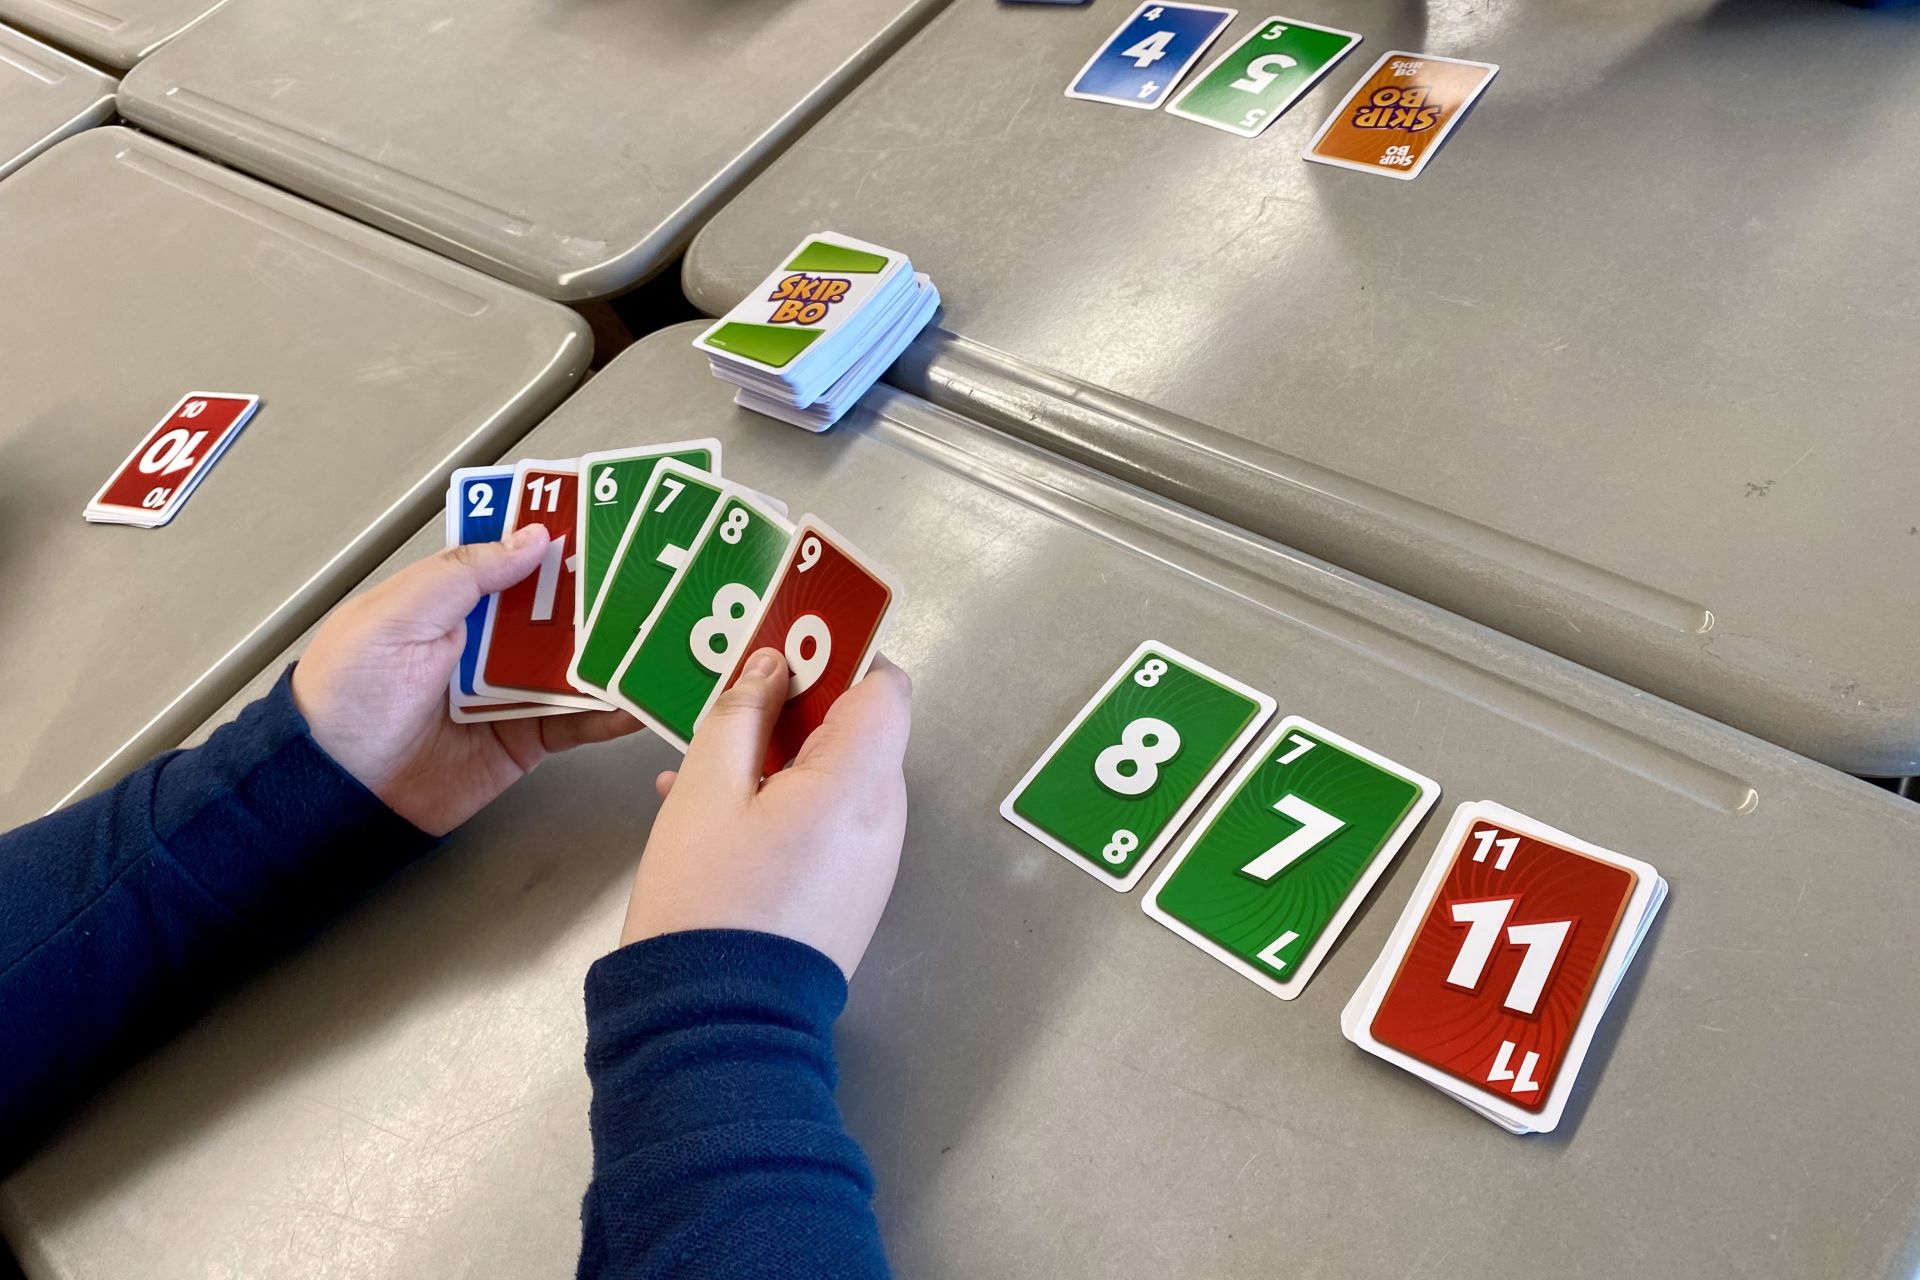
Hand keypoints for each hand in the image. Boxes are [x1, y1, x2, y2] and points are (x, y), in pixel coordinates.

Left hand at [291, 525, 642, 834]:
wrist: (337, 790)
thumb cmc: (347, 694)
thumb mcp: (396, 614)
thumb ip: (465, 573)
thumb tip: (532, 537)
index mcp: (452, 599)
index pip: (515, 557)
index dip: (557, 537)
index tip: (607, 516)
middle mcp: (488, 640)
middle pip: (559, 608)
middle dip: (604, 593)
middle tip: (656, 576)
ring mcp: (511, 689)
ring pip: (579, 662)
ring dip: (618, 651)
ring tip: (664, 635)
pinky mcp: (526, 737)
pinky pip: (578, 721)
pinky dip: (612, 712)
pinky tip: (640, 697)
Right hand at [618, 648, 911, 977]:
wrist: (714, 1026)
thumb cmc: (707, 900)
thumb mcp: (706, 791)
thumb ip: (743, 714)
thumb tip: (773, 665)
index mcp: (858, 782)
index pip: (885, 686)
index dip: (838, 658)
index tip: (780, 655)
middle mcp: (882, 818)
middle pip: (859, 731)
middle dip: (797, 708)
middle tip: (728, 706)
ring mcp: (870, 862)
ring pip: (835, 780)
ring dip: (779, 759)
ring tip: (705, 767)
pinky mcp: (849, 896)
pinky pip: (825, 826)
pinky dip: (783, 806)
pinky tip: (714, 816)